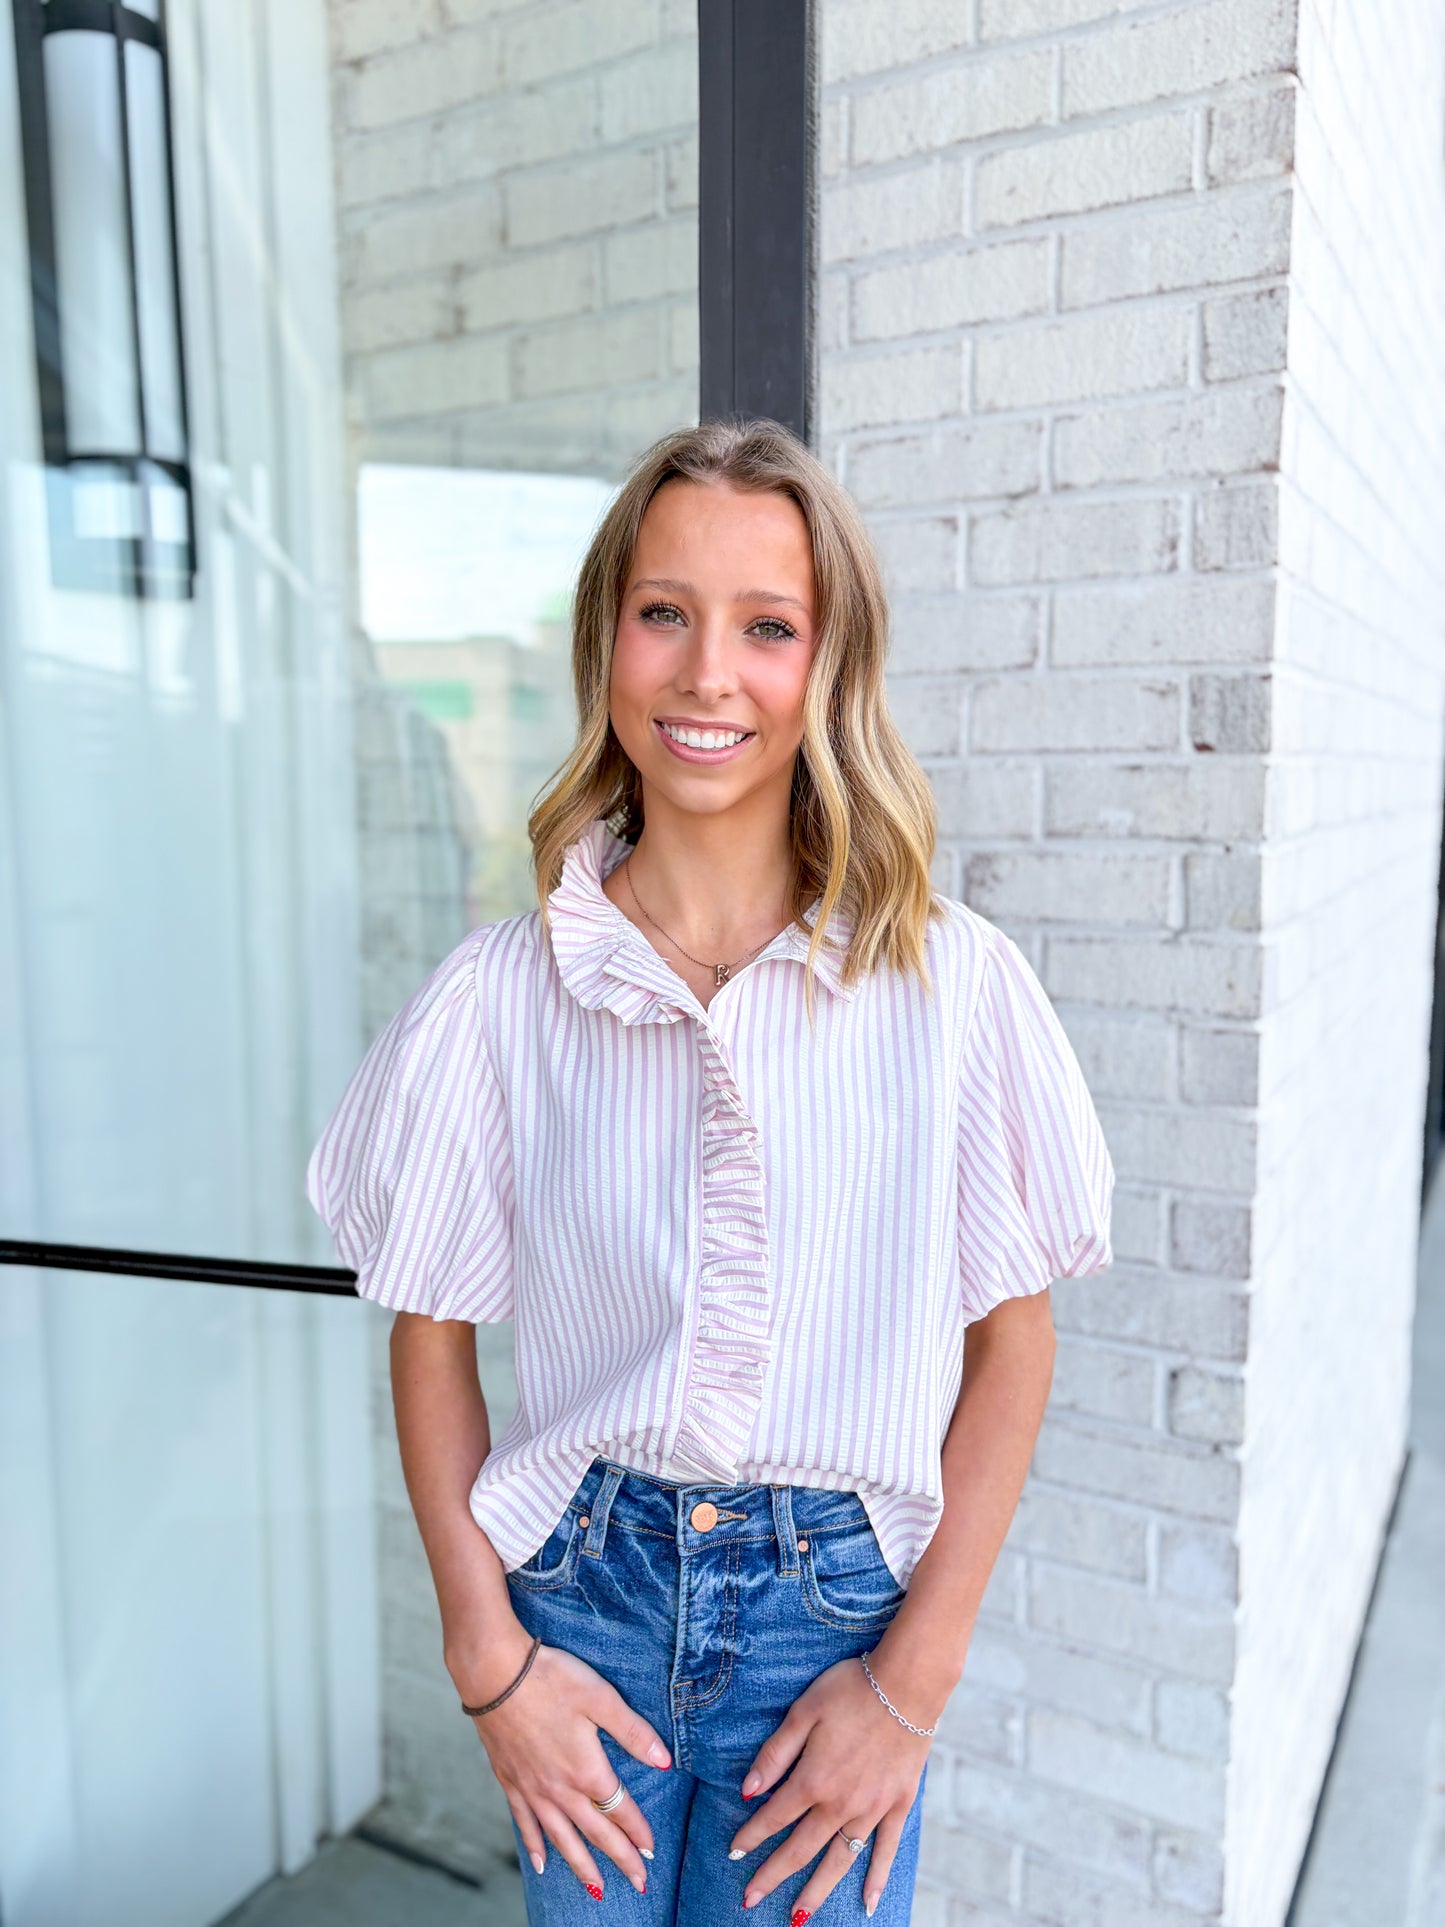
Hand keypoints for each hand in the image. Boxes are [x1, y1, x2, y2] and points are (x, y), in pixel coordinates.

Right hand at [461, 1635, 672, 1899]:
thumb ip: (633, 1732)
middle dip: (620, 1860)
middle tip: (639, 1884)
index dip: (638, 1831)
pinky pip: (525, 1825)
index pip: (620, 1810)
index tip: (652, 1851)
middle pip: (595, 1833)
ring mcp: (532, 1790)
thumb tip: (665, 1761)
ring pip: (562, 1839)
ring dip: (582, 1866)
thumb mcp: (601, 1698)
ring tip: (597, 1891)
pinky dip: (535, 1848)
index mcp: (587, 1770)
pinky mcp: (509, 1782)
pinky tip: (542, 1864)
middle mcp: (560, 1790)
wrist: (495, 1674)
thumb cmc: (551, 1679)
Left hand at [727, 1653, 930, 1917]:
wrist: (907, 1684)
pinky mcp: (898, 1805)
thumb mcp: (803, 1711)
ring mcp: (872, 1809)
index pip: (773, 1817)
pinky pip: (886, 1850)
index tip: (734, 1853)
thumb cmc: (850, 1690)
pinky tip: (868, 1904)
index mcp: (813, 1780)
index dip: (751, 1837)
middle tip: (749, 1900)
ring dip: (816, 1890)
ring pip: (839, 1859)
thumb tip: (747, 1791)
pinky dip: (876, 1878)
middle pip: (800, 1849)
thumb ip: (775, 1754)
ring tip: (798, 1917)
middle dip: (772, 1875)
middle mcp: (840, 1804)